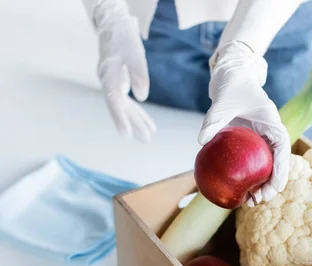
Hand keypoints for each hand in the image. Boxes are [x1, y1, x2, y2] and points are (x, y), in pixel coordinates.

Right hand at [92, 0, 155, 141]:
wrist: (113, 26)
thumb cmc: (123, 38)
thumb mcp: (134, 51)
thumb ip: (138, 74)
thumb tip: (142, 98)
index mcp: (108, 74)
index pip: (113, 100)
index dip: (119, 118)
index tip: (126, 135)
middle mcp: (108, 82)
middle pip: (120, 108)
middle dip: (132, 124)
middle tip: (145, 140)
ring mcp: (113, 84)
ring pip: (125, 107)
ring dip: (137, 122)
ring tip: (148, 137)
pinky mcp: (119, 84)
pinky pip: (128, 102)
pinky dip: (138, 113)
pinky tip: (149, 125)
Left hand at [198, 41, 289, 201]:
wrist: (231, 76)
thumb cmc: (232, 85)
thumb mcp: (222, 100)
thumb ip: (214, 119)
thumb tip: (201, 141)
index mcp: (272, 124)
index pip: (282, 150)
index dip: (281, 171)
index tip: (274, 188)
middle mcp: (270, 134)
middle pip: (276, 164)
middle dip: (271, 186)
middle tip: (258, 201)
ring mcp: (261, 140)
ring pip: (265, 167)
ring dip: (260, 185)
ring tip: (249, 202)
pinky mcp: (250, 143)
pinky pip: (250, 163)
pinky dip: (245, 177)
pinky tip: (233, 189)